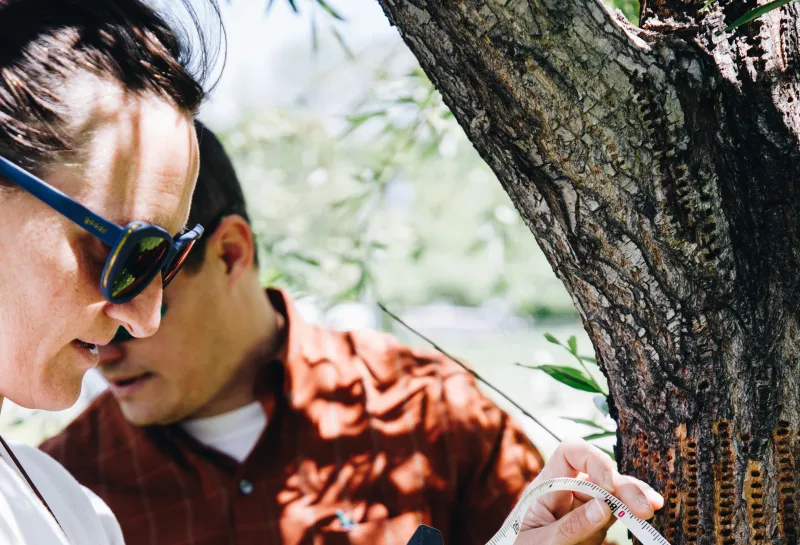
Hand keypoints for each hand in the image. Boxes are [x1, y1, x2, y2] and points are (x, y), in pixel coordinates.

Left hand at [514, 438, 663, 544]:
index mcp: (546, 486)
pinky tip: (647, 514)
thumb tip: (605, 506)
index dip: (592, 459)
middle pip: (599, 473)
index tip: (607, 485)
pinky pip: (616, 512)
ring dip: (633, 496)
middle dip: (622, 485)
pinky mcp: (593, 523)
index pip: (569, 453)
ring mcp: (582, 505)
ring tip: (652, 508)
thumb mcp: (540, 542)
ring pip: (613, 491)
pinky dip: (631, 512)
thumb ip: (570, 526)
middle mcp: (566, 490)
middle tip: (644, 508)